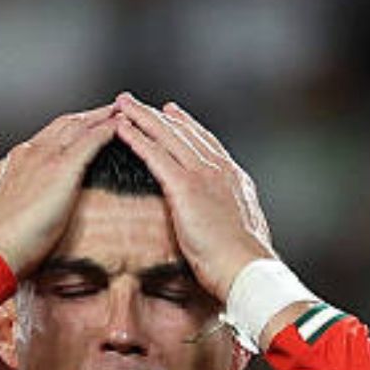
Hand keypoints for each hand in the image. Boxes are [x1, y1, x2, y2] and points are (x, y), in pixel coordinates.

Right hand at [0, 105, 121, 277]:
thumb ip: (9, 206)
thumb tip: (17, 215)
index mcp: (9, 166)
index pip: (42, 140)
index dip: (63, 132)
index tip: (76, 130)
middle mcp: (26, 154)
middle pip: (62, 125)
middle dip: (85, 117)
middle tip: (106, 111)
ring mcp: (44, 158)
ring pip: (78, 126)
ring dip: (100, 116)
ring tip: (121, 111)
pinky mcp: (62, 168)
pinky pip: (91, 140)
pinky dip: (107, 129)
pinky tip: (121, 125)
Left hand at [109, 93, 273, 300]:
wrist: (247, 268)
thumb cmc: (242, 262)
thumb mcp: (239, 231)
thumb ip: (227, 217)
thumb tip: (221, 223)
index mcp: (233, 179)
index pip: (205, 143)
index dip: (185, 125)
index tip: (170, 112)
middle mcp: (220, 169)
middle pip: (183, 132)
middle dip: (156, 114)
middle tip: (135, 101)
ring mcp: (204, 175)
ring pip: (168, 137)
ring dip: (142, 117)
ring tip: (121, 104)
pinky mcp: (187, 187)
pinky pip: (156, 156)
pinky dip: (138, 139)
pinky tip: (122, 128)